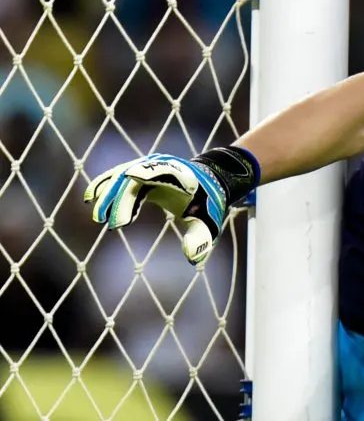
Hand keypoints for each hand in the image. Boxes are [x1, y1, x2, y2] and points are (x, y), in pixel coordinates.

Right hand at [84, 148, 258, 264]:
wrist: (210, 182)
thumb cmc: (209, 204)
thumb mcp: (209, 221)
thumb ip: (200, 238)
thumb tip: (192, 258)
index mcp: (182, 175)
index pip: (160, 172)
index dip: (144, 177)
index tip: (129, 188)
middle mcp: (163, 165)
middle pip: (134, 175)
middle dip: (118, 196)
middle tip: (105, 222)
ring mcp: (150, 166)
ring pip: (122, 175)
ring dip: (107, 192)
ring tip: (97, 216)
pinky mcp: (141, 172)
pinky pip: (119, 177)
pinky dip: (106, 187)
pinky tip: (92, 199)